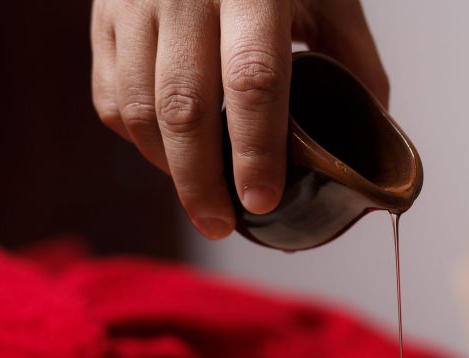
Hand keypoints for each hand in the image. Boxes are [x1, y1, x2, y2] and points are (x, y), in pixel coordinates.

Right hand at [91, 0, 387, 238]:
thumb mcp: (334, 2)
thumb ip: (356, 70)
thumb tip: (364, 150)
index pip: (252, 81)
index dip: (257, 151)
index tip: (261, 201)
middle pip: (184, 108)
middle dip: (202, 183)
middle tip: (223, 225)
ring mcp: (134, 0)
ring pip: (138, 110)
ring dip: (170, 169)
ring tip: (203, 198)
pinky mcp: (104, 15)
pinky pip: (110, 98)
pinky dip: (140, 141)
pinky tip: (172, 156)